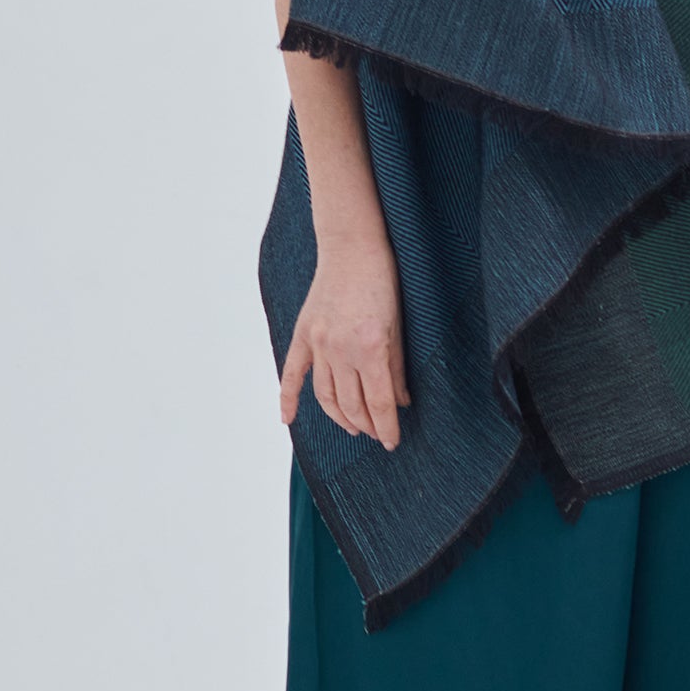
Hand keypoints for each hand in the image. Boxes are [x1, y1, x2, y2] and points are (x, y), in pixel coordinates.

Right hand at [279, 232, 410, 447]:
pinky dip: (288, 398)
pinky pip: (293, 373)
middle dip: (367, 425)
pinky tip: (288, 419)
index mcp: (370, 347)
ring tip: (354, 427)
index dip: (387, 426)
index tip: (392, 442)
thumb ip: (397, 367)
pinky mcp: (304, 334)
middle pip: (352, 403)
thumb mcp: (397, 326)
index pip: (379, 402)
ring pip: (326, 395)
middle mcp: (341, 350)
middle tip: (377, 434)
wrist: (353, 248)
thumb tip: (400, 402)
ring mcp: (319, 343)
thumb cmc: (383, 282)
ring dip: (340, 417)